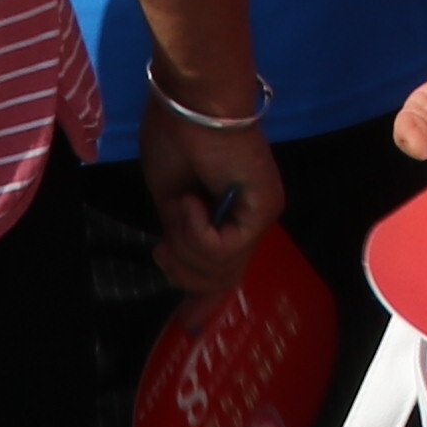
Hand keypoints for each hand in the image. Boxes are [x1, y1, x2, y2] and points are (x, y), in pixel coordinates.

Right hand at [141, 116, 286, 295]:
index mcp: (227, 215)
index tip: (189, 325)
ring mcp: (261, 214)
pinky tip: (192, 201)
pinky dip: (196, 231)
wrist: (189, 101)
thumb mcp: (170, 200)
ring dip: (184, 244)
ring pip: (218, 268)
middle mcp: (250, 219)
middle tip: (160, 247)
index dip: (204, 300)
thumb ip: (181, 236)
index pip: (224, 270)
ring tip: (180, 204)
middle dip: (182, 273)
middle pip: (218, 279)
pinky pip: (225, 248)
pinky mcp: (266, 207)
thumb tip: (174, 265)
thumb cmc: (175, 136)